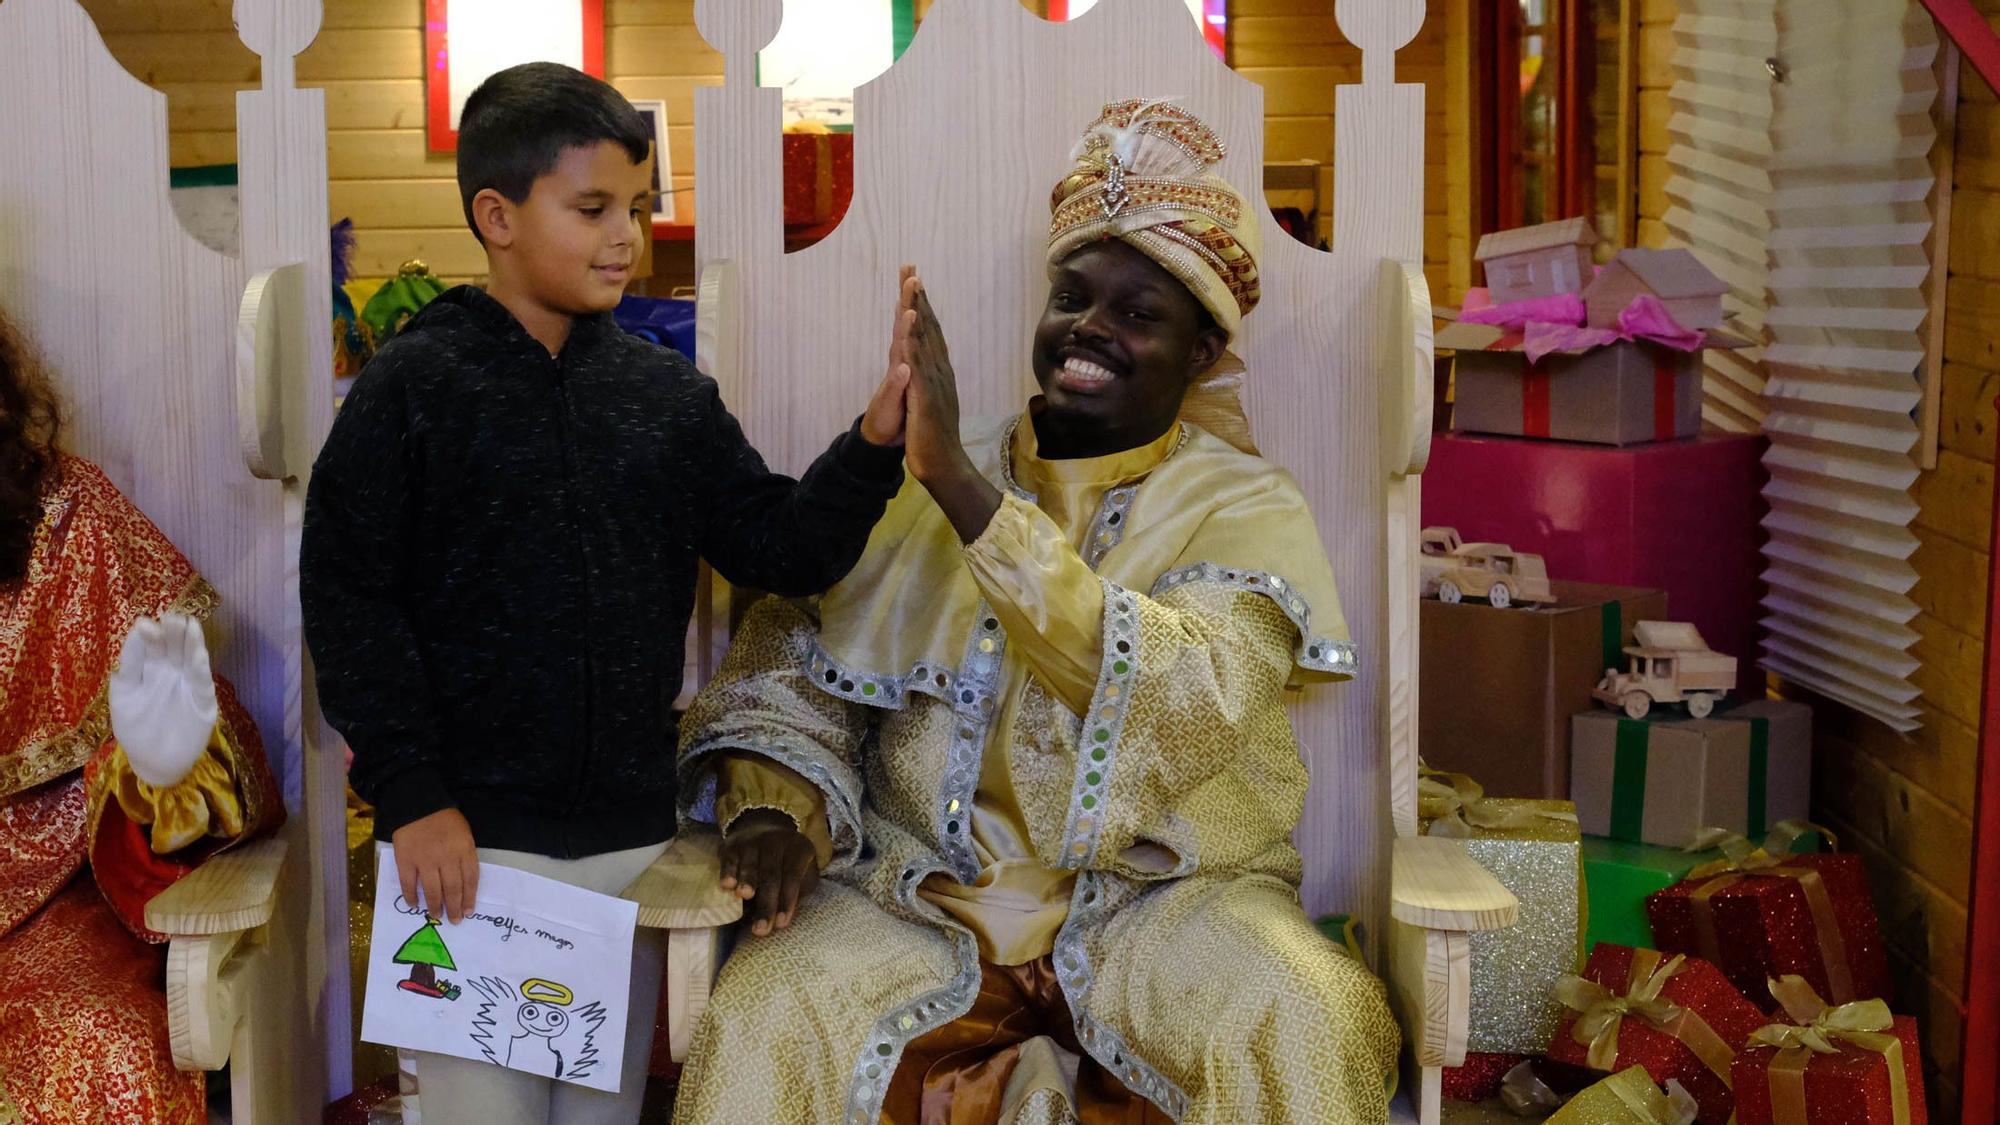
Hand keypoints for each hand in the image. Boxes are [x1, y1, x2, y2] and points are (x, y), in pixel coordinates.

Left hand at [109, 614, 219, 787]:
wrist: (153, 762)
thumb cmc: (135, 728)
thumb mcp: (124, 698)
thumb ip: (127, 671)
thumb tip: (132, 639)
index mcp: (149, 669)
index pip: (150, 646)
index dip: (148, 635)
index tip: (144, 624)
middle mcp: (171, 672)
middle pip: (173, 647)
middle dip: (172, 632)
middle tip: (171, 617)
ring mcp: (188, 685)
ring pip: (191, 659)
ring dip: (191, 643)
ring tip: (189, 625)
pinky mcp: (203, 702)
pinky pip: (202, 684)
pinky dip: (201, 670)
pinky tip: (198, 656)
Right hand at [391, 808, 478, 922]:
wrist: (417, 803)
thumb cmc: (444, 818)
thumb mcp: (463, 833)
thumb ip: (464, 855)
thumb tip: (464, 881)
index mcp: (463, 849)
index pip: (471, 878)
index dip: (470, 897)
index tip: (469, 911)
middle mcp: (446, 857)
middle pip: (453, 888)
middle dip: (455, 907)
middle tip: (455, 920)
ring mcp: (425, 860)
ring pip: (433, 890)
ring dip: (435, 906)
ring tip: (436, 916)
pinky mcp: (406, 860)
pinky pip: (409, 884)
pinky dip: (411, 896)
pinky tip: (414, 905)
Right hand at [718, 810, 819, 935]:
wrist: (766, 830)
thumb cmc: (788, 863)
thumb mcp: (804, 873)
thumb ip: (798, 892)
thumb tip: (780, 921)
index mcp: (799, 848)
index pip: (793, 875)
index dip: (787, 900)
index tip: (781, 924)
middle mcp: (776, 840)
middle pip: (771, 875)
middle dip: (766, 903)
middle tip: (760, 929)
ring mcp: (753, 840)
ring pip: (751, 865)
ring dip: (747, 883)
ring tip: (745, 897)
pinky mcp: (732, 844)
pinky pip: (730, 859)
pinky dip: (728, 871)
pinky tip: (727, 885)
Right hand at [858, 266, 917, 446]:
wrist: (884, 438)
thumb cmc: (900, 408)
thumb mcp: (912, 378)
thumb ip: (914, 359)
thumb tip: (919, 339)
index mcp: (908, 355)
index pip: (913, 322)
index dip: (915, 299)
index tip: (915, 272)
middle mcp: (900, 361)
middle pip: (904, 325)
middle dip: (907, 299)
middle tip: (909, 271)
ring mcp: (896, 378)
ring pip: (900, 348)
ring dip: (904, 326)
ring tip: (908, 303)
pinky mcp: (891, 397)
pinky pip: (897, 382)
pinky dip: (901, 370)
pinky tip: (904, 361)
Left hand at [897, 274, 969, 484]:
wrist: (943, 464)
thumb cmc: (935, 437)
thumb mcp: (932, 403)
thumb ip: (931, 383)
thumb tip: (933, 367)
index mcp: (938, 372)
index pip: (930, 333)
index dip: (923, 307)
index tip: (915, 282)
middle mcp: (939, 371)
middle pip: (928, 328)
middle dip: (919, 298)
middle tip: (911, 269)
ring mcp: (934, 381)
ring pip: (924, 339)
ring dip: (917, 311)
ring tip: (912, 285)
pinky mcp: (926, 395)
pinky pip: (918, 363)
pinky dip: (913, 342)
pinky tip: (909, 324)